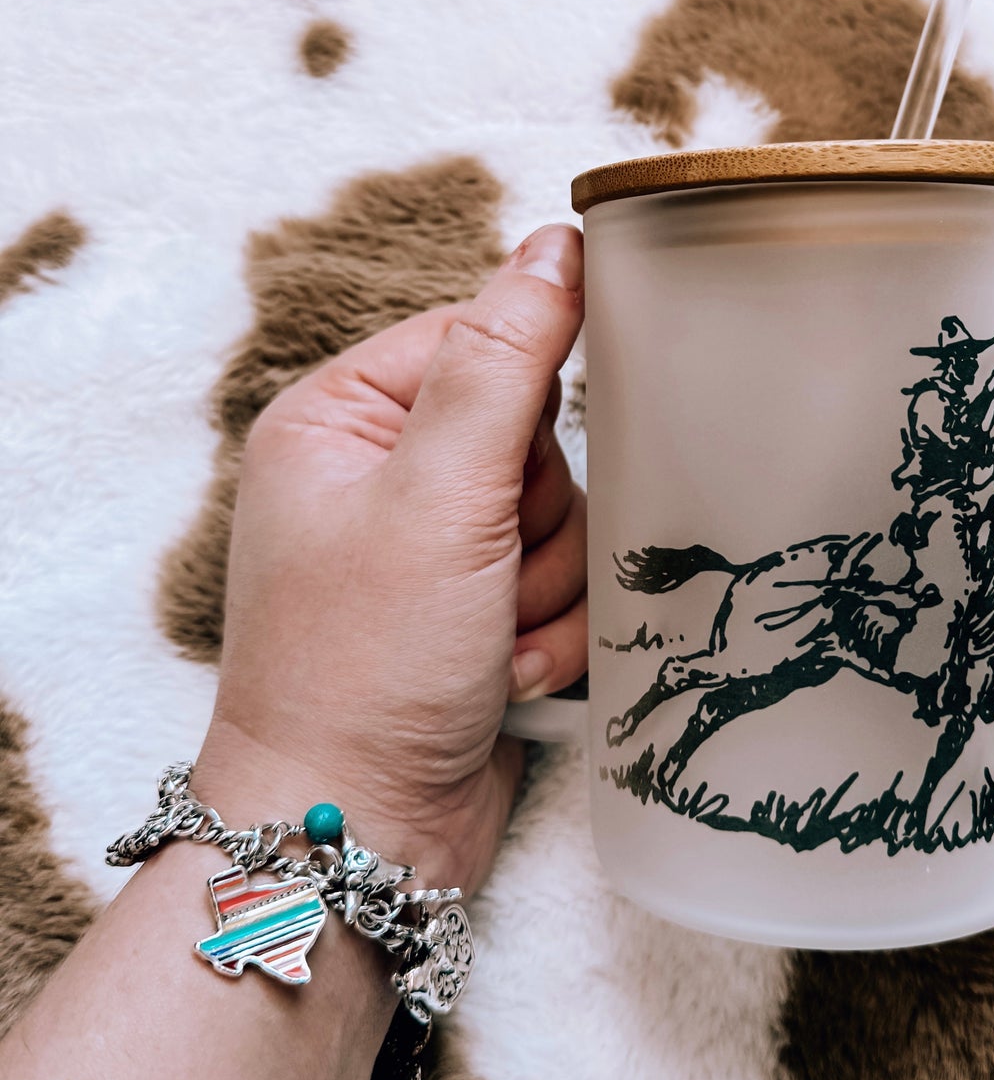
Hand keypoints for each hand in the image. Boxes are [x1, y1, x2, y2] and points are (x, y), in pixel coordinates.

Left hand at [192, 224, 585, 893]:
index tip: (514, 473)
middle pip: (536, 435)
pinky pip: (567, 583)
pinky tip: (506, 677)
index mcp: (341, 419)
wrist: (357, 832)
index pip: (480, 339)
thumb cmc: (364, 668)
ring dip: (550, 587)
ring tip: (492, 643)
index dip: (525, 403)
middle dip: (535, 521)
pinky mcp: (477, 610)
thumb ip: (504, 364)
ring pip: (564, 514)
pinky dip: (555, 635)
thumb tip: (556, 246)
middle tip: (486, 580)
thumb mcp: (437, 498)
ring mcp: (432, 548)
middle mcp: (382, 475)